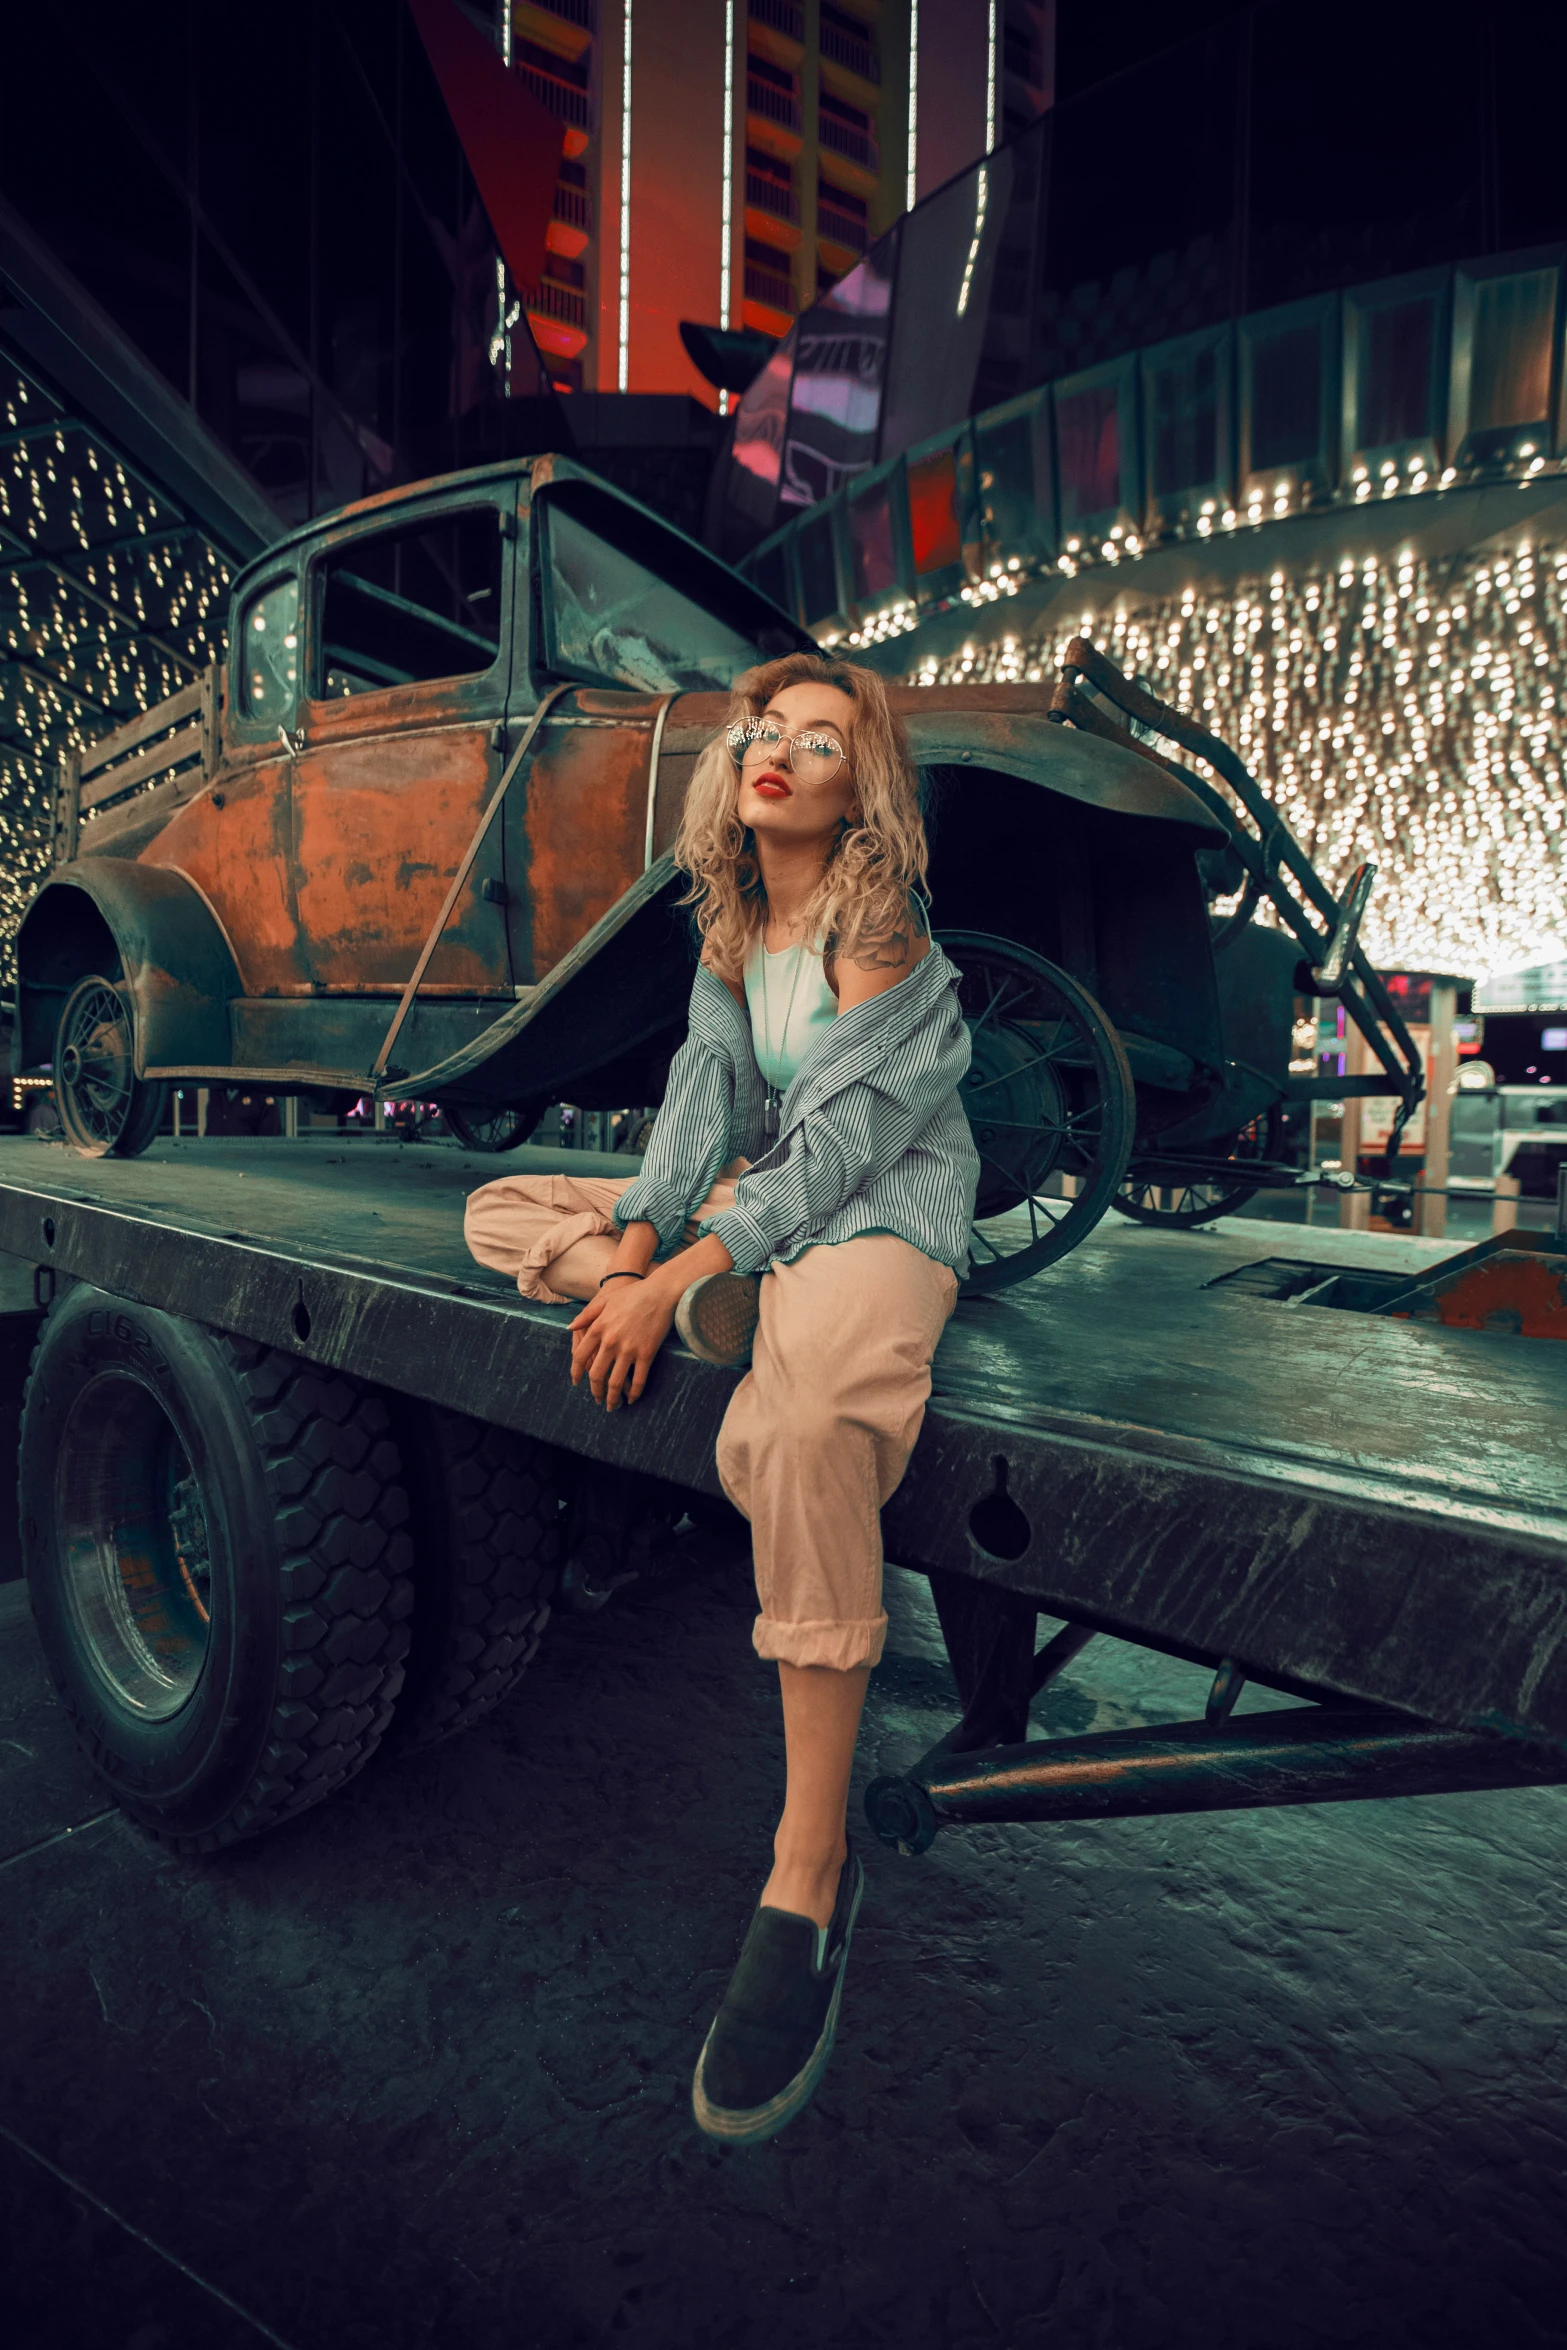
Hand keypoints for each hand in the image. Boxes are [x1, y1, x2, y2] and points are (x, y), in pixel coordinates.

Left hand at [569, 1275, 678, 1409]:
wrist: (660, 1292)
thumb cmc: (632, 1294)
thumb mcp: (604, 1301)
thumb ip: (586, 1316)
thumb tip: (570, 1328)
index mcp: (597, 1329)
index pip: (580, 1357)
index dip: (576, 1373)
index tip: (576, 1382)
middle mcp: (610, 1342)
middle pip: (596, 1375)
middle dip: (595, 1391)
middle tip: (597, 1399)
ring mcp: (628, 1349)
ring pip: (615, 1382)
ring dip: (612, 1398)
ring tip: (613, 1405)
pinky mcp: (646, 1353)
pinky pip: (638, 1379)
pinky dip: (634, 1393)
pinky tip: (632, 1399)